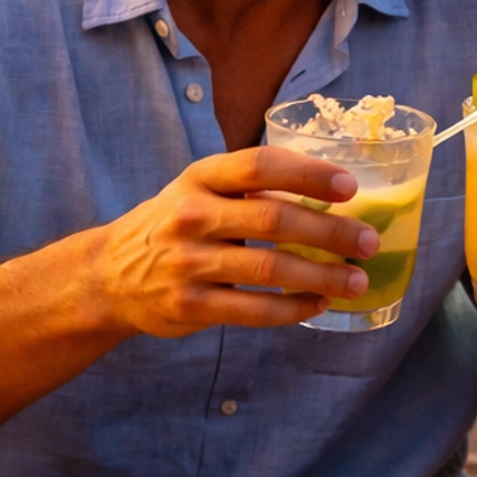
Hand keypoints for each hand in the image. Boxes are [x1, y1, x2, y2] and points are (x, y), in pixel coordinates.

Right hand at [87, 146, 377, 336]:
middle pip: (273, 219)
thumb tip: (329, 191)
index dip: (308, 173)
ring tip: (356, 280)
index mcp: (199, 178)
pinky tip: (318, 304)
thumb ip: (248, 187)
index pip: (259, 166)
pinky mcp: (189, 306)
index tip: (349, 187)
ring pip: (270, 270)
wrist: (108, 275)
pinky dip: (293, 309)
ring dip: (322, 276)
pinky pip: (253, 311)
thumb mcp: (197, 190)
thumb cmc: (172, 225)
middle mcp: (191, 216)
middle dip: (330, 232)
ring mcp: (188, 263)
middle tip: (367, 242)